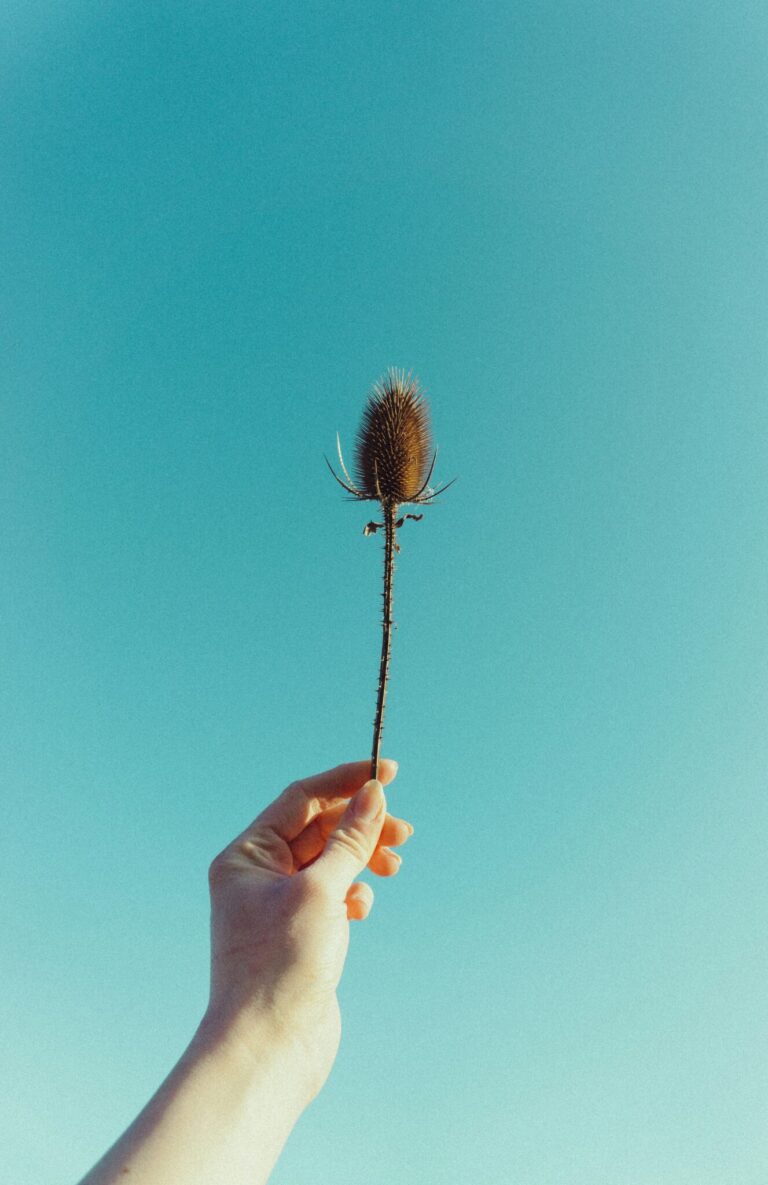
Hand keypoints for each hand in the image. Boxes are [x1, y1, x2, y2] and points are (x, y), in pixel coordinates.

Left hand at [204, 759, 410, 1097]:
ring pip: (330, 862)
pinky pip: (334, 895)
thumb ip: (349, 840)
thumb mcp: (320, 891)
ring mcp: (280, 906)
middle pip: (319, 828)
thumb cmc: (280, 965)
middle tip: (404, 832)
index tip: (388, 771)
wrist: (268, 1049)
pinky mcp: (301, 935)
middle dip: (362, 824)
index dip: (345, 781)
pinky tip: (362, 909)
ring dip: (364, 857)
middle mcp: (258, 876)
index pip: (301, 798)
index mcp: (247, 855)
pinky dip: (354, 892)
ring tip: (394, 866)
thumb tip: (372, 794)